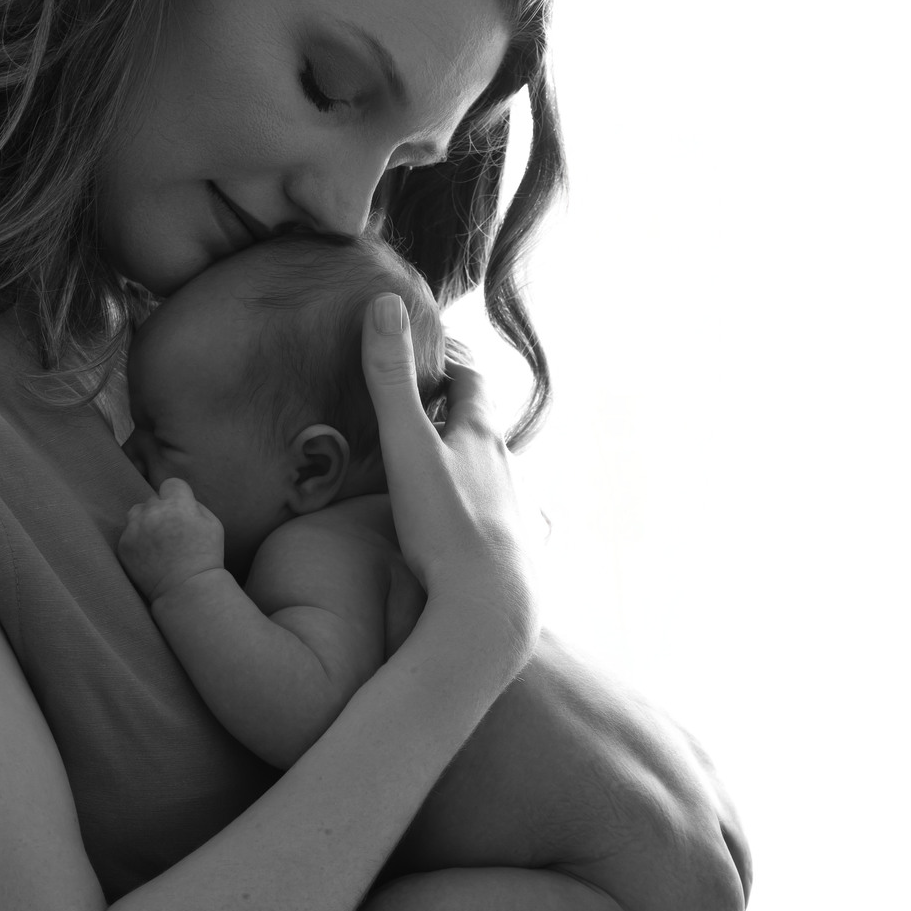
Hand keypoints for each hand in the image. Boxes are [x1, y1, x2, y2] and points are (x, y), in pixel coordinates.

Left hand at [117, 478, 225, 602]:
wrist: (186, 590)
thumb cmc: (205, 557)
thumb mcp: (213, 525)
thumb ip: (195, 504)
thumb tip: (177, 496)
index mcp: (179, 506)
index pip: (171, 484)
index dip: (177, 496)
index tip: (181, 510)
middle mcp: (154, 514)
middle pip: (153, 499)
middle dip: (162, 511)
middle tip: (172, 533)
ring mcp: (136, 529)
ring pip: (137, 512)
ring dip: (145, 521)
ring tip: (158, 541)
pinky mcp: (124, 545)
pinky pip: (128, 532)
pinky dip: (137, 540)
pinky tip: (150, 555)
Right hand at [362, 296, 539, 679]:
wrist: (490, 609)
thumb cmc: (445, 526)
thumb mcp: (406, 446)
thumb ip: (390, 378)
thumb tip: (384, 302)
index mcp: (480, 436)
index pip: (468, 381)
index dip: (449, 361)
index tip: (432, 348)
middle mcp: (509, 468)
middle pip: (486, 427)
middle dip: (462, 412)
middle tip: (433, 403)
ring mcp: (521, 512)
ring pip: (504, 474)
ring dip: (481, 463)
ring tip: (457, 464)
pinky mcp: (525, 555)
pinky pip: (523, 525)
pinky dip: (511, 513)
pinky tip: (511, 523)